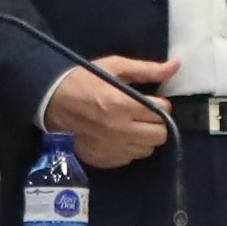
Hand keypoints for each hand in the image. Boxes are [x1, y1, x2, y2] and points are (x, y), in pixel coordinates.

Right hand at [42, 54, 176, 168]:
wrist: (50, 100)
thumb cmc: (84, 79)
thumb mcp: (114, 67)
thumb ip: (146, 70)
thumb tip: (175, 66)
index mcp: (124, 105)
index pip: (162, 112)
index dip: (160, 105)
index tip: (151, 101)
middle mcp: (120, 130)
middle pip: (159, 134)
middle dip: (156, 123)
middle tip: (144, 114)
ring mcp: (111, 147)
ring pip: (147, 149)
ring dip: (144, 137)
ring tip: (131, 125)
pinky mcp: (103, 159)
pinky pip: (129, 158)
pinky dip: (128, 148)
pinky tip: (118, 136)